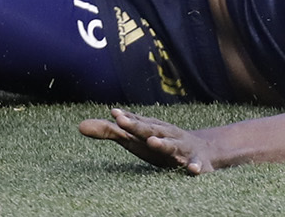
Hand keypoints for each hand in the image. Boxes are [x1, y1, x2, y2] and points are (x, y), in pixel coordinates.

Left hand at [79, 107, 213, 174]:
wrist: (203, 150)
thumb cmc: (161, 144)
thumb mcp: (136, 139)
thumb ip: (110, 132)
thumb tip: (80, 125)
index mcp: (151, 131)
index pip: (136, 125)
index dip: (126, 120)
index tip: (113, 113)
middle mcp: (166, 136)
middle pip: (150, 131)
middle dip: (137, 127)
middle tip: (122, 121)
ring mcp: (181, 149)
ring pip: (172, 146)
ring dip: (163, 144)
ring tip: (152, 142)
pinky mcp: (195, 164)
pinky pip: (196, 166)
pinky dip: (195, 167)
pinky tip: (193, 171)